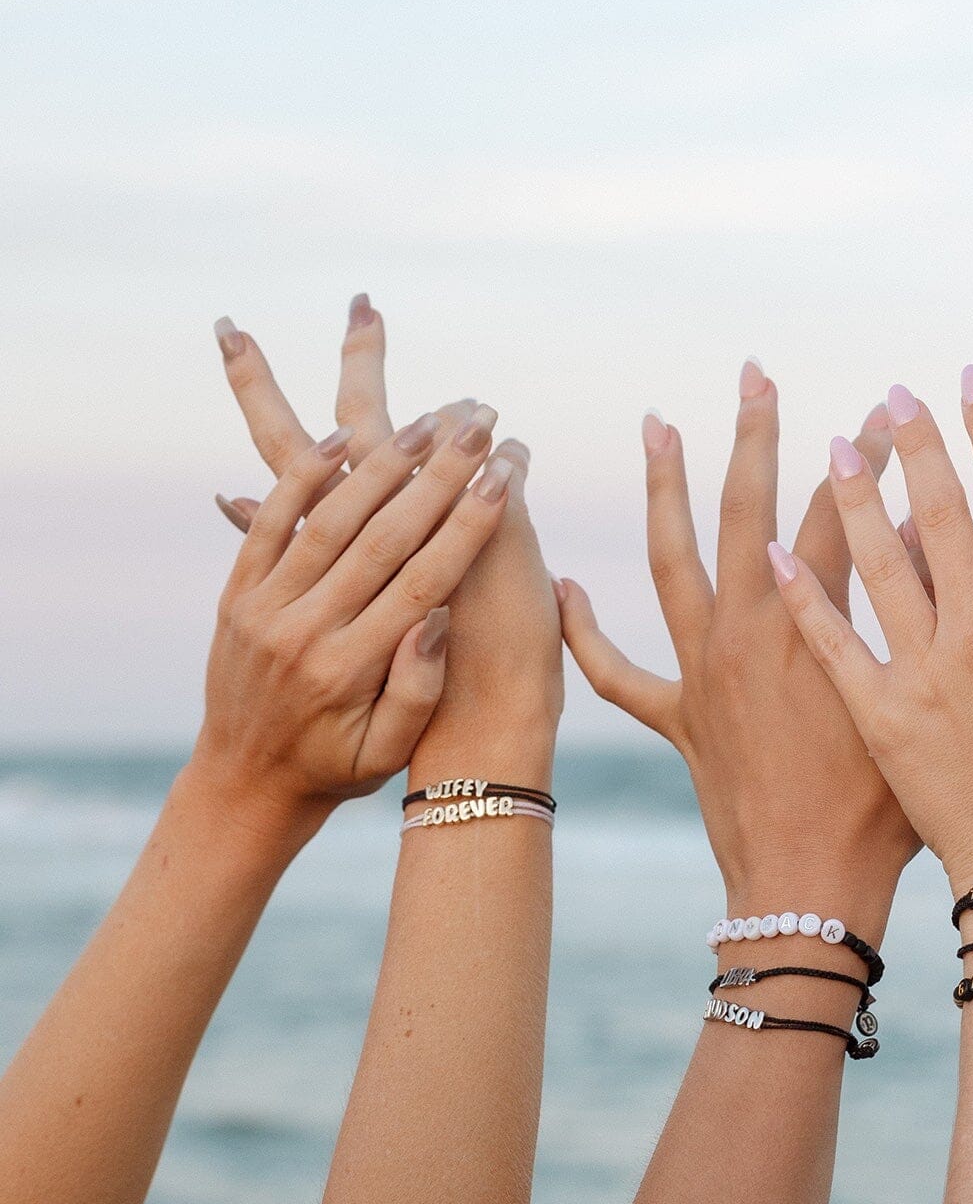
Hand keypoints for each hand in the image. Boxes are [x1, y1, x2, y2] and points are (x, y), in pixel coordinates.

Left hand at [214, 298, 562, 787]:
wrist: (243, 782)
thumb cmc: (335, 768)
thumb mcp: (386, 752)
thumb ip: (417, 692)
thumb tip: (439, 622)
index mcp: (349, 670)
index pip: (422, 582)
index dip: (466, 526)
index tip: (503, 479)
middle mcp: (304, 630)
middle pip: (382, 537)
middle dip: (436, 477)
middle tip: (476, 428)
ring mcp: (264, 607)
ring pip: (329, 519)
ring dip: (380, 465)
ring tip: (428, 422)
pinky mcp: (238, 593)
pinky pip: (271, 523)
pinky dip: (304, 477)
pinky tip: (342, 437)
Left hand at [557, 361, 919, 909]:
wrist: (810, 892)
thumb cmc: (882, 814)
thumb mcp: (909, 701)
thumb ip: (911, 611)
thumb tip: (914, 525)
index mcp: (808, 627)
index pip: (838, 511)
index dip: (866, 454)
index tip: (886, 406)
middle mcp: (744, 635)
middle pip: (741, 512)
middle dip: (751, 436)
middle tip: (752, 373)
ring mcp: (702, 676)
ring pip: (670, 565)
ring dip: (662, 491)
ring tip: (656, 424)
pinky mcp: (678, 723)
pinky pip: (618, 675)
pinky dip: (588, 633)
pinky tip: (564, 591)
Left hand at [772, 370, 972, 891]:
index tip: (969, 380)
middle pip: (938, 513)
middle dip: (915, 443)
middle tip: (892, 391)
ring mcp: (923, 674)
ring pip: (876, 563)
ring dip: (850, 497)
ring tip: (830, 445)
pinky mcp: (879, 718)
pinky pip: (833, 642)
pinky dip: (801, 594)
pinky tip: (772, 551)